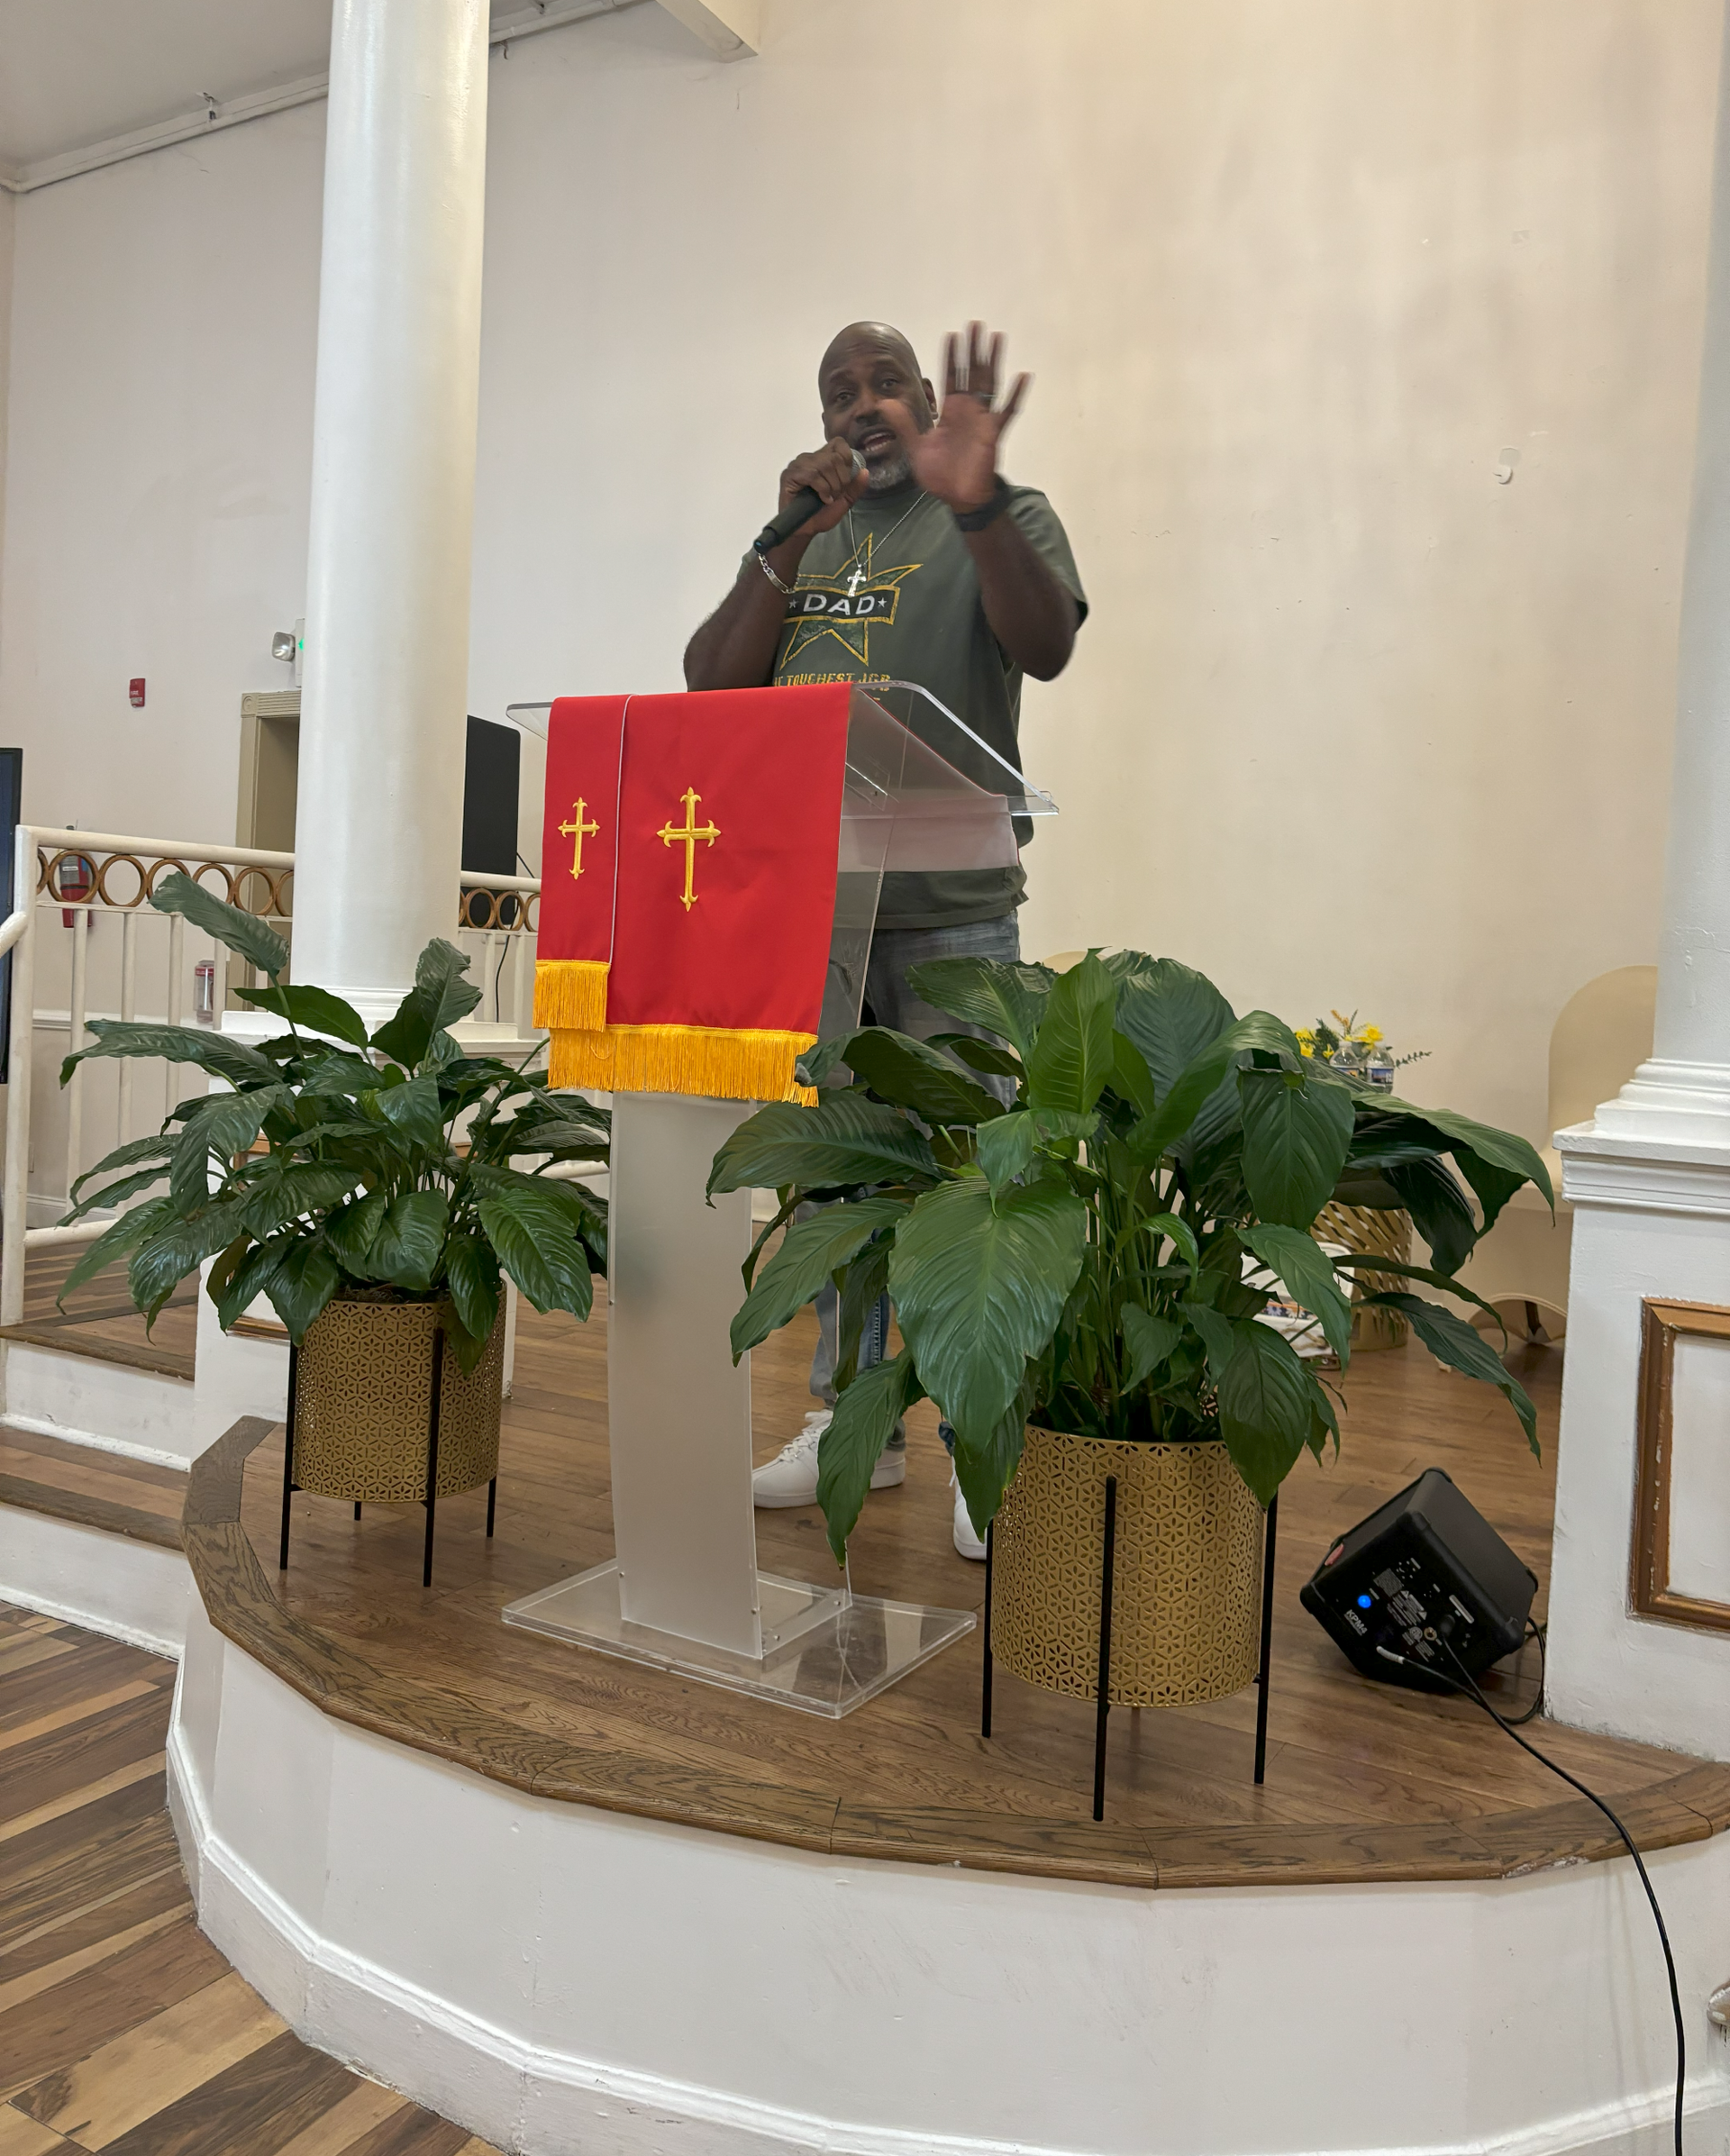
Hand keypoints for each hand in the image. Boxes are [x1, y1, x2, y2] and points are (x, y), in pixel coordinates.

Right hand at [778, 438, 867, 538]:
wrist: (805, 530)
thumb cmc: (821, 514)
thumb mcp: (844, 500)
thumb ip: (855, 487)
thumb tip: (865, 471)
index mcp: (822, 458)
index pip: (838, 443)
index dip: (847, 459)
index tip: (846, 480)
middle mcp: (810, 458)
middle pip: (834, 457)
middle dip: (841, 480)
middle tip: (836, 495)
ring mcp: (798, 465)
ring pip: (824, 465)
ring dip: (831, 486)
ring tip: (828, 499)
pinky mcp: (789, 474)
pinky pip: (812, 474)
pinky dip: (822, 488)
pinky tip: (823, 499)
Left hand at [885, 321, 1028, 513]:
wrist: (958, 498)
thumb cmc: (940, 475)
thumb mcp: (916, 447)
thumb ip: (903, 424)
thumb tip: (884, 403)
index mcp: (950, 412)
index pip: (951, 377)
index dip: (951, 357)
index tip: (952, 335)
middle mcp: (968, 411)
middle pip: (971, 372)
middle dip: (972, 349)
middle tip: (975, 324)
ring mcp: (982, 420)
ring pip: (989, 383)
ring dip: (993, 360)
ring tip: (996, 337)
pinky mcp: (994, 433)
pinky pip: (1008, 411)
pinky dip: (1016, 394)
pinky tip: (1022, 376)